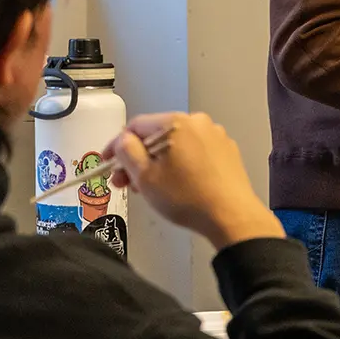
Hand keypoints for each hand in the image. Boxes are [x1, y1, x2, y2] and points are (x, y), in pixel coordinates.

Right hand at [105, 112, 283, 249]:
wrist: (231, 216)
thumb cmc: (187, 197)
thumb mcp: (145, 177)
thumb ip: (126, 152)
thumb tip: (123, 141)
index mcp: (175, 123)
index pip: (135, 126)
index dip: (117, 146)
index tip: (108, 163)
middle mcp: (197, 122)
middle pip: (156, 135)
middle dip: (138, 159)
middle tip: (126, 182)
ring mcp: (214, 135)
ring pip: (175, 144)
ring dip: (159, 163)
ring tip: (152, 188)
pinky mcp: (226, 150)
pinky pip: (194, 152)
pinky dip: (180, 164)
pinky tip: (177, 186)